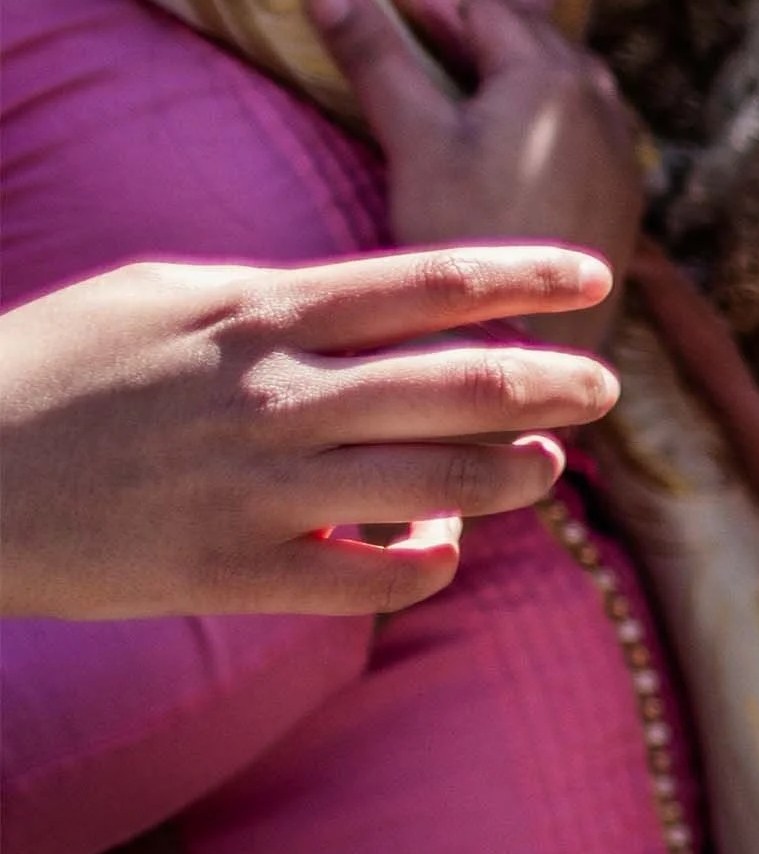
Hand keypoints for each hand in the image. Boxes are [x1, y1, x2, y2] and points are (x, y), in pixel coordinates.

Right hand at [0, 251, 617, 618]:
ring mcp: (258, 486)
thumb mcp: (165, 294)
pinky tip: (436, 547)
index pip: (433, 280)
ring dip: (511, 477)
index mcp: (263, 308)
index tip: (596, 278)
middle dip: (555, 385)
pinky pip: (368, 575)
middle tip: (608, 388)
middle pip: (461, 382)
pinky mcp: (229, 571)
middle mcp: (276, 392)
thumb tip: (366, 303)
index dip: (529, 278)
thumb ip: (273, 299)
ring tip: (545, 470)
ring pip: (436, 481)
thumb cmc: (52, 367)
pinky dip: (422, 561)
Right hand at [306, 0, 645, 349]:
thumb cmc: (461, 230)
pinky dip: (551, 133)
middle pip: (532, 41)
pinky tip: (512, 171)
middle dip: (480, 51)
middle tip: (423, 86)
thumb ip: (376, 57)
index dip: (435, 22)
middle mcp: (600, 96)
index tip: (397, 51)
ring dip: (519, 89)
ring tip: (465, 127)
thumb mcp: (413, 139)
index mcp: (548, 69)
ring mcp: (621, 143)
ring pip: (564, 86)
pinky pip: (588, 134)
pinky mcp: (627, 189)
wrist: (527, 333)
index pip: (485, 8)